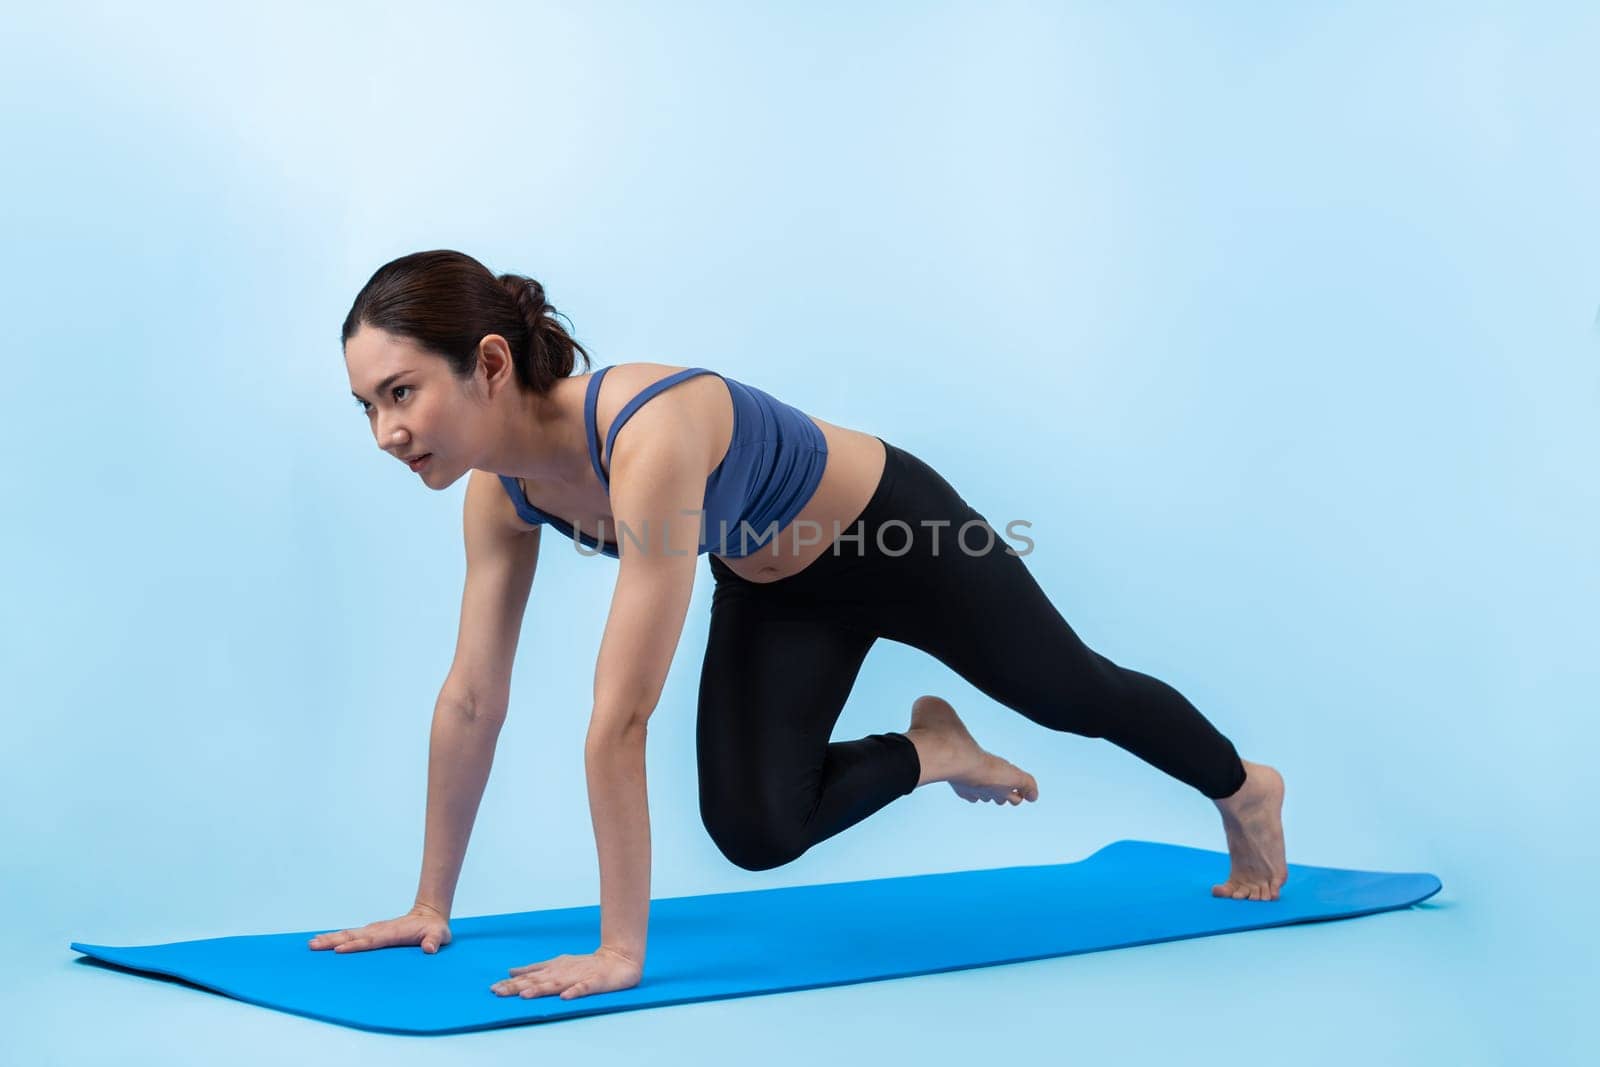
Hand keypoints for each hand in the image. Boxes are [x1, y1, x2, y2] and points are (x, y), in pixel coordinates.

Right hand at [307, 903, 451, 953]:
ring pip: (349, 935)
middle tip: (314, 945)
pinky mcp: (372, 934)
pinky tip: (324, 942)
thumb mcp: (439, 935)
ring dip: (331, 939)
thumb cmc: (434, 929)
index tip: (339, 949)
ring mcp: (375, 931)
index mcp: (392, 933)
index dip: (356, 945)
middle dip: (333, 941)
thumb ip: (434, 940)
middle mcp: (380, 930)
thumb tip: (430, 948)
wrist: (429, 915)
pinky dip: (336, 939)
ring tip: (312, 944)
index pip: (371, 941)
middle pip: (353, 936)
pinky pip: (352, 936)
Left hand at [490, 944, 642, 1000]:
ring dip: (540, 989)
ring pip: (556, 985)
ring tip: (525, 995)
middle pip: (537, 981)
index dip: (511, 984)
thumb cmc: (585, 965)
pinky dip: (575, 992)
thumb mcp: (557, 964)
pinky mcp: (594, 982)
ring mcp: (578, 977)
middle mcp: (562, 972)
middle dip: (517, 987)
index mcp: (553, 969)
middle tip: (499, 992)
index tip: (494, 989)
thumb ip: (535, 969)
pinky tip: (566, 997)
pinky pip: (584, 989)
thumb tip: (511, 972)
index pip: (529, 977)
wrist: (618, 959)